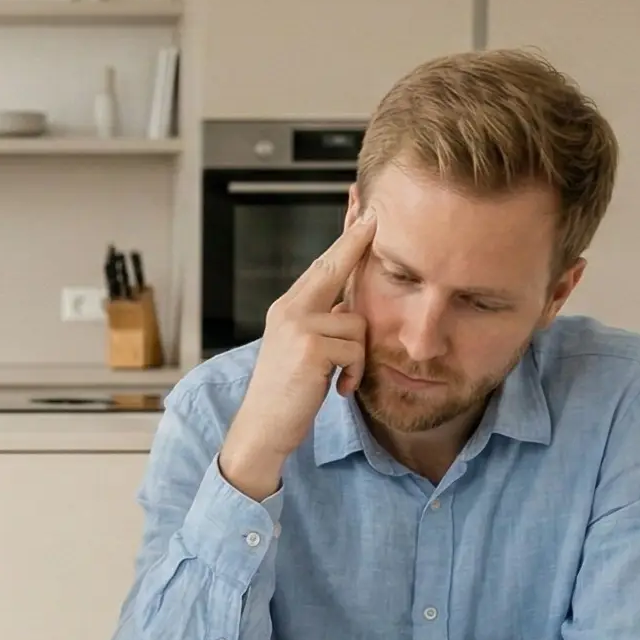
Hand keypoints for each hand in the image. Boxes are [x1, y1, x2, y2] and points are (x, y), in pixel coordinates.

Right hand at [218, 210, 374, 499]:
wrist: (262, 429)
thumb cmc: (286, 395)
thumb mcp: (303, 351)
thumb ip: (322, 325)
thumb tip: (351, 308)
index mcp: (288, 309)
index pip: (321, 266)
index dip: (345, 239)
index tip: (363, 210)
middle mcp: (289, 310)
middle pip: (333, 267)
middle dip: (356, 242)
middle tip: (376, 216)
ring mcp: (298, 326)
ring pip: (357, 324)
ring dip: (359, 356)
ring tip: (341, 378)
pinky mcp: (310, 347)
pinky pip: (355, 350)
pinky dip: (354, 373)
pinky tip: (339, 389)